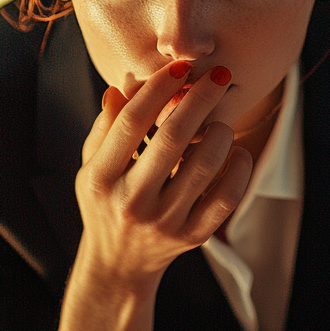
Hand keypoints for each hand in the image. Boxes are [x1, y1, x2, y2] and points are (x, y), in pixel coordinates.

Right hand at [75, 61, 254, 286]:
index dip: (157, 89)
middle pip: (172, 139)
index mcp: (101, 178)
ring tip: (221, 118)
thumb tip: (122, 85)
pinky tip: (237, 151)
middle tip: (219, 73)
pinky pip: (225, 199)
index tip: (179, 66)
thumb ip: (105, 126)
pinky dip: (238, 170)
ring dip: (220, 132)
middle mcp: (131, 202)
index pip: (132, 122)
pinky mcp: (191, 237)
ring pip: (204, 167)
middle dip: (200, 99)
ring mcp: (163, 223)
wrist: (118, 264)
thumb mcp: (91, 165)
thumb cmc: (105, 201)